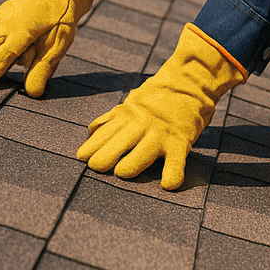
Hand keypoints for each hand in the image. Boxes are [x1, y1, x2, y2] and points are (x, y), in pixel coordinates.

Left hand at [77, 23, 245, 188]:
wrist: (188, 84)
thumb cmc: (155, 99)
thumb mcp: (130, 103)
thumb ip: (112, 118)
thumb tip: (91, 131)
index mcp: (126, 115)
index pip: (104, 132)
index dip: (91, 146)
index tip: (80, 157)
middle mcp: (141, 124)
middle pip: (119, 143)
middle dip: (104, 156)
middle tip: (95, 167)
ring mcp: (160, 134)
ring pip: (143, 152)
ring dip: (131, 164)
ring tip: (121, 173)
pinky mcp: (180, 143)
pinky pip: (176, 162)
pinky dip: (172, 174)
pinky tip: (167, 185)